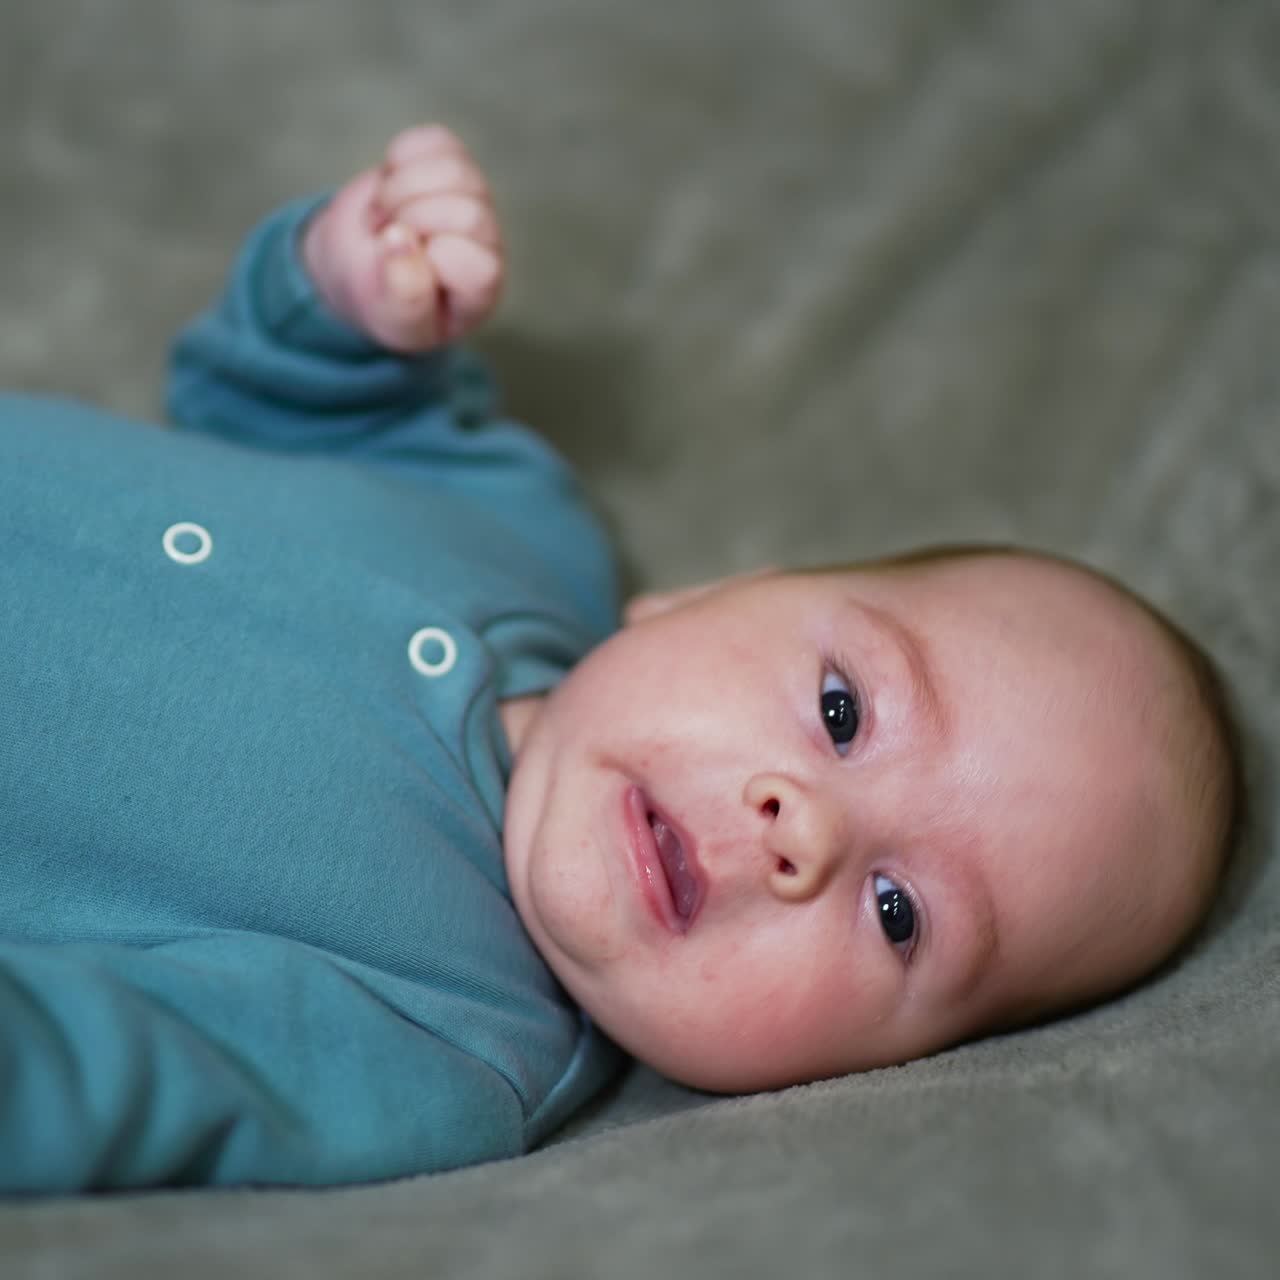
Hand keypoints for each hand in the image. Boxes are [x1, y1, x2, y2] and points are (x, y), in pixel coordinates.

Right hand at [302, 125, 502, 352]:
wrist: (359, 266)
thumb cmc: (384, 301)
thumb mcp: (392, 318)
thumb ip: (403, 295)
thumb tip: (401, 240)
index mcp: (482, 288)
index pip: (478, 267)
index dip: (431, 260)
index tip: (400, 271)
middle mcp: (488, 241)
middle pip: (467, 214)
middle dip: (409, 222)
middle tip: (384, 240)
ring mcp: (473, 196)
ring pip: (452, 170)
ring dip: (398, 190)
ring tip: (384, 217)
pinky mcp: (450, 159)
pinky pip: (430, 141)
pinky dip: (397, 161)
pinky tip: (391, 190)